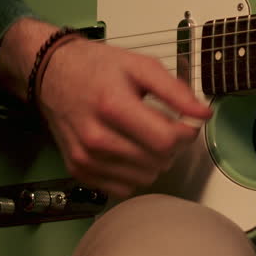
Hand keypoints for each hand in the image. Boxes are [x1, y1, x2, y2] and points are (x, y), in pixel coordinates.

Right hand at [0, 18, 211, 198]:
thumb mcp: (140, 66)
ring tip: (143, 136)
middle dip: (171, 146)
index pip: (166, 141)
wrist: (51, 74)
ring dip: (154, 161)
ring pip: (144, 178)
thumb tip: (204, 114)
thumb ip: (175, 91)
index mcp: (113, 106)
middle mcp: (96, 137)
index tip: (185, 123)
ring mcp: (85, 158)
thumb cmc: (98, 68)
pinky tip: (127, 149)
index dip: (186, 134)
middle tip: (162, 125)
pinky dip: (133, 173)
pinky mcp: (78, 171)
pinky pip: (123, 188)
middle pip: (158, 162)